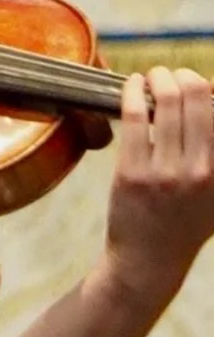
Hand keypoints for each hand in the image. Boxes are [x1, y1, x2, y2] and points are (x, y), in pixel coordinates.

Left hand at [102, 67, 213, 307]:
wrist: (149, 262)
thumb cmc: (185, 224)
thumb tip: (213, 106)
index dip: (212, 90)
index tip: (202, 85)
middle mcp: (203, 170)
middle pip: (198, 98)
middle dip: (185, 76)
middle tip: (172, 74)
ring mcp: (167, 172)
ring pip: (166, 103)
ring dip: (159, 78)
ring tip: (153, 75)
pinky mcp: (132, 173)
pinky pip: (133, 119)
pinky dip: (131, 93)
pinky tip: (131, 84)